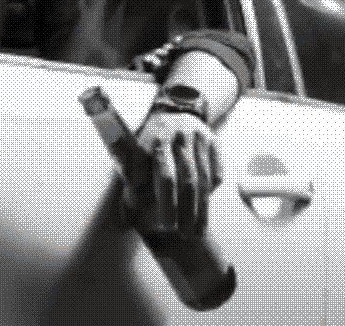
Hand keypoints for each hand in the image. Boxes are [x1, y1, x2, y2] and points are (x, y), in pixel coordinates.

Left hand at [122, 112, 221, 242]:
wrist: (175, 109)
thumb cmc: (149, 137)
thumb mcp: (134, 151)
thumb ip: (132, 181)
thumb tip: (128, 216)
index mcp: (155, 140)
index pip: (165, 175)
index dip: (167, 202)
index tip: (166, 225)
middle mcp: (179, 138)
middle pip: (187, 180)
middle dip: (186, 210)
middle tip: (184, 235)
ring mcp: (199, 139)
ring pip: (204, 179)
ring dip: (201, 208)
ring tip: (197, 230)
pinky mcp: (214, 142)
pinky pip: (217, 171)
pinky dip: (212, 190)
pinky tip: (205, 206)